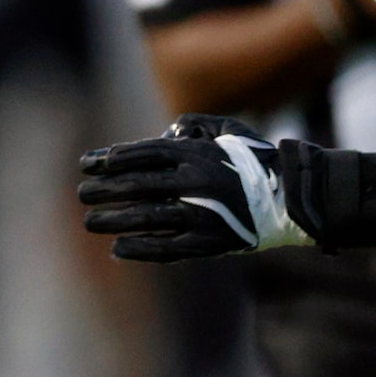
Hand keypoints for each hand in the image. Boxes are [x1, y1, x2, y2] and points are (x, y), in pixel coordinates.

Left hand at [78, 114, 314, 261]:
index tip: (87, 165)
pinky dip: (141, 248)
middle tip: (81, 194)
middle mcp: (196, 180)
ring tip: (90, 221)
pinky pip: (169, 247)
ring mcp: (203, 213)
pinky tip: (118, 249)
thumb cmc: (254, 161)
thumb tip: (164, 132)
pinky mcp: (211, 242)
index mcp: (196, 152)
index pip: (142, 154)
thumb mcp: (227, 130)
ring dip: (115, 219)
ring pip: (148, 217)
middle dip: (105, 190)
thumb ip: (194, 126)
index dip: (110, 160)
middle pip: (138, 185)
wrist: (293, 197)